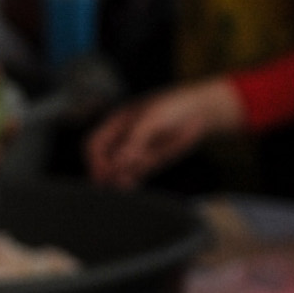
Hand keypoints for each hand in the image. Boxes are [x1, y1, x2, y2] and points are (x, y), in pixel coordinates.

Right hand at [85, 79, 242, 188]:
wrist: (200, 112)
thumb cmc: (173, 108)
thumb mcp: (151, 120)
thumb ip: (134, 141)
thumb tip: (118, 163)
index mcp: (116, 123)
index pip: (94, 145)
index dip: (94, 160)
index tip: (101, 172)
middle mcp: (122, 138)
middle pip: (103, 161)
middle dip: (104, 173)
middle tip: (111, 183)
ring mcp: (135, 151)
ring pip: (118, 171)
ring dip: (118, 179)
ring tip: (127, 181)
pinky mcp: (149, 162)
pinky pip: (133, 176)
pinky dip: (129, 183)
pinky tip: (131, 185)